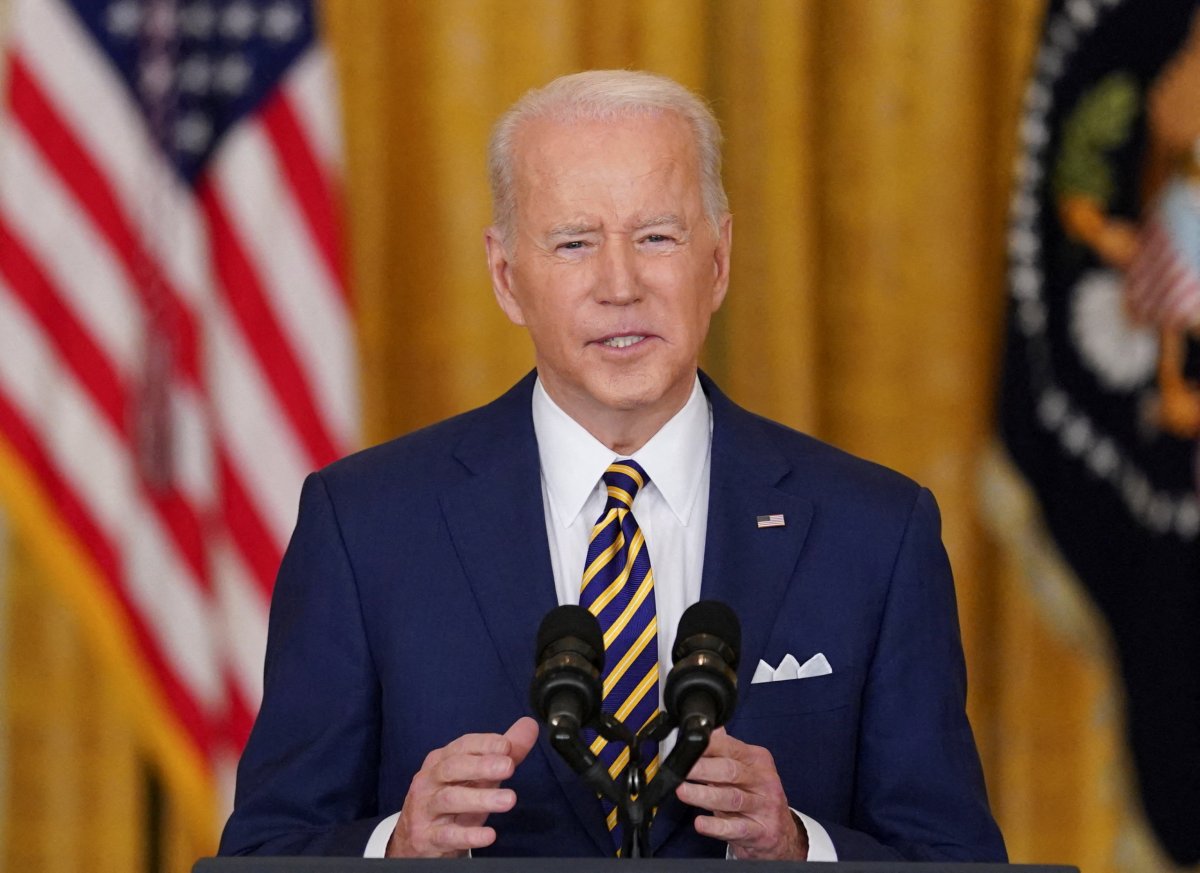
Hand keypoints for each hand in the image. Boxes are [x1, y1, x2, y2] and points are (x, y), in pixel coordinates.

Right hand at [386, 716, 539, 856]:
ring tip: (509, 800)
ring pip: (450, 799)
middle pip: (452, 768)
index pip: (461, 747)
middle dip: (481, 766)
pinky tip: (489, 835)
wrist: (419, 842)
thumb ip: (503, 754)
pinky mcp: (427, 838)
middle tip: (509, 767)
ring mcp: (425, 809)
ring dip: (480, 799)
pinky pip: (447, 835)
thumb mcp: (476, 777)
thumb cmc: (452, 800)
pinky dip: (469, 835)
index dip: (484, 744)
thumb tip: (529, 725)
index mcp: (440, 761)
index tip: (507, 746)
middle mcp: (429, 781)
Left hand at [675, 728, 808, 859]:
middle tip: (680, 768)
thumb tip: (707, 726)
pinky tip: (700, 823)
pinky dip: (717, 826)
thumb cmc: (755, 797)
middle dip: (702, 769)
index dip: (707, 746)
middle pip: (731, 771)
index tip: (686, 746)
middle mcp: (763, 781)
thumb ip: (725, 749)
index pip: (731, 748)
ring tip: (681, 791)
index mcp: (758, 760)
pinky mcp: (761, 832)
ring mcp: (764, 807)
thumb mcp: (744, 769)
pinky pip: (736, 828)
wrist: (781, 834)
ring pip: (731, 798)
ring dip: (704, 795)